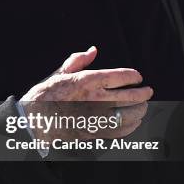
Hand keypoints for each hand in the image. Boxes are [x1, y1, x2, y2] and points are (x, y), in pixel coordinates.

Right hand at [20, 46, 152, 139]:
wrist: (34, 120)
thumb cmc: (46, 94)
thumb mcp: (61, 73)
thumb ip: (79, 60)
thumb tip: (93, 50)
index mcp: (88, 81)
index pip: (121, 76)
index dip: (134, 76)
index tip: (138, 77)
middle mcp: (95, 99)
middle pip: (130, 97)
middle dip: (143, 94)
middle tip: (148, 91)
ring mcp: (96, 118)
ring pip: (128, 115)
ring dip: (140, 111)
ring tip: (143, 106)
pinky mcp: (94, 133)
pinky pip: (119, 131)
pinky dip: (130, 127)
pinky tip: (134, 122)